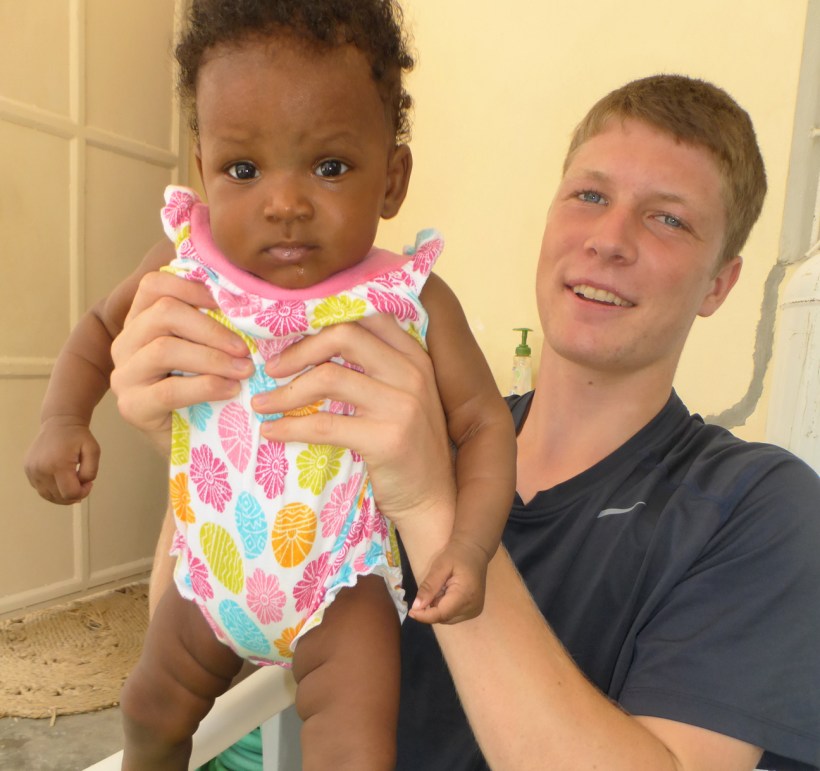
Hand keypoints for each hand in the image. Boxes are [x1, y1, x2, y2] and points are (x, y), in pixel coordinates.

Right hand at [24, 417, 99, 503]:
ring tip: (72, 483)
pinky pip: (41, 489)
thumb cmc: (78, 436)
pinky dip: (52, 490)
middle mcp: (40, 470)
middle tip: (82, 482)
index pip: (69, 494)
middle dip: (74, 494)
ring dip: (62, 495)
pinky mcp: (28, 470)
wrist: (59, 422)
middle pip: (59, 497)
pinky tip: (61, 480)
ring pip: (48, 496)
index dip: (83, 493)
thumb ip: (90, 472)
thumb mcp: (93, 451)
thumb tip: (82, 486)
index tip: (89, 483)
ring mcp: (31, 471)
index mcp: (57, 465)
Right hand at [110, 270, 253, 451]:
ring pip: (165, 349)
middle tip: (244, 348)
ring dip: (213, 357)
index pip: (154, 285)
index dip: (193, 288)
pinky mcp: (132, 406)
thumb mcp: (209, 349)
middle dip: (211, 329)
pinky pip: (169, 389)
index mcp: (141, 320)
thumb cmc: (207, 389)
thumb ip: (214, 323)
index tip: (229, 304)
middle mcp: (125, 343)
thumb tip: (245, 297)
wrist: (196, 442)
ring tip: (244, 370)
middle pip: (164, 313)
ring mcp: (124, 375)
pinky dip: (206, 386)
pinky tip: (231, 390)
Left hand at [252, 315, 456, 529]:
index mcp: (414, 356)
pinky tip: (272, 431)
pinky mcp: (388, 438)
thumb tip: (312, 347)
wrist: (432, 500)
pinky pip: (325, 425)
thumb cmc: (409, 448)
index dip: (324, 320)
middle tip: (272, 369)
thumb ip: (376, 369)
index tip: (293, 337)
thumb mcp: (402, 398)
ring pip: (329, 378)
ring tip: (262, 403)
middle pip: (344, 336)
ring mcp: (403, 405)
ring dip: (285, 392)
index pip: (367, 316)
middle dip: (299, 350)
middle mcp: (412, 373)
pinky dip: (289, 426)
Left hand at [409, 538, 488, 624]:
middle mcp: (473, 607)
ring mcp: (475, 610)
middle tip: (430, 589)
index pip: (442, 614)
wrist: (475, 551)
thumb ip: (429, 586)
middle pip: (444, 618)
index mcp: (465, 595)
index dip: (424, 616)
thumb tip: (416, 606)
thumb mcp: (440, 566)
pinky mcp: (474, 610)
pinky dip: (445, 607)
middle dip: (431, 609)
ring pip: (448, 618)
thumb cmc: (457, 555)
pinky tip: (446, 593)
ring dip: (438, 608)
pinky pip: (454, 615)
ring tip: (441, 588)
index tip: (411, 612)